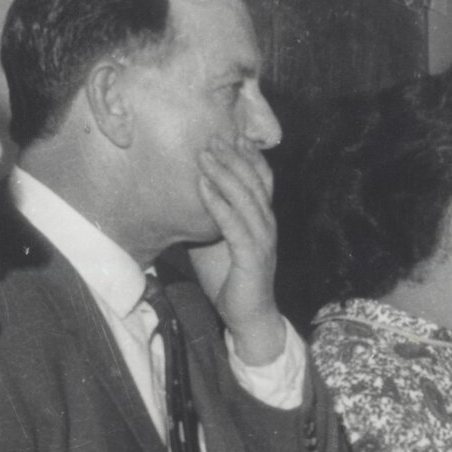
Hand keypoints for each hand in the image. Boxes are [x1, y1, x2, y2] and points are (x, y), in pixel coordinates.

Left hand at [188, 139, 283, 364]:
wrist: (248, 316)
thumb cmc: (231, 278)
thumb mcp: (217, 240)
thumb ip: (210, 218)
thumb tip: (184, 196)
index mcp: (263, 220)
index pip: (263, 181)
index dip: (250, 157)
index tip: (232, 135)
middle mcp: (267, 226)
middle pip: (254, 183)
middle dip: (233, 158)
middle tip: (212, 138)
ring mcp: (262, 241)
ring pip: (246, 199)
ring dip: (224, 175)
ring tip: (204, 156)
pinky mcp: (252, 258)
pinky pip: (234, 225)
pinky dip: (218, 205)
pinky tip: (203, 188)